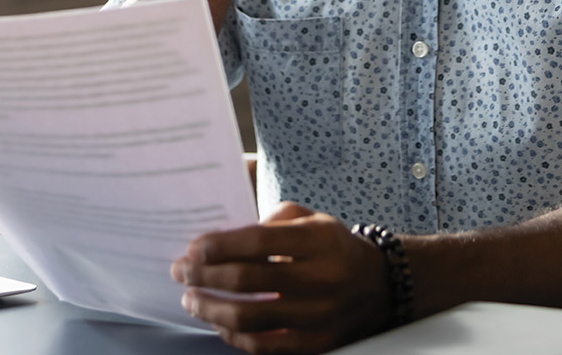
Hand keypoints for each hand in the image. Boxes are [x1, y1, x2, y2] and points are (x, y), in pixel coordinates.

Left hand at [171, 202, 392, 353]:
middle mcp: (321, 278)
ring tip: (191, 299)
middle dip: (205, 275)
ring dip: (212, 309)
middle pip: (249, 280)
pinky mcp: (317, 343)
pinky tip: (219, 324)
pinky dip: (235, 337)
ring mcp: (320, 315)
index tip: (192, 248)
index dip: (219, 245)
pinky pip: (266, 346)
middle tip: (180, 271)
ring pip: (252, 318)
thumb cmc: (334, 246)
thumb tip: (223, 241)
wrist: (381, 285)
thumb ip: (270, 221)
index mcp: (319, 241)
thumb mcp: (311, 219)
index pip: (258, 241)